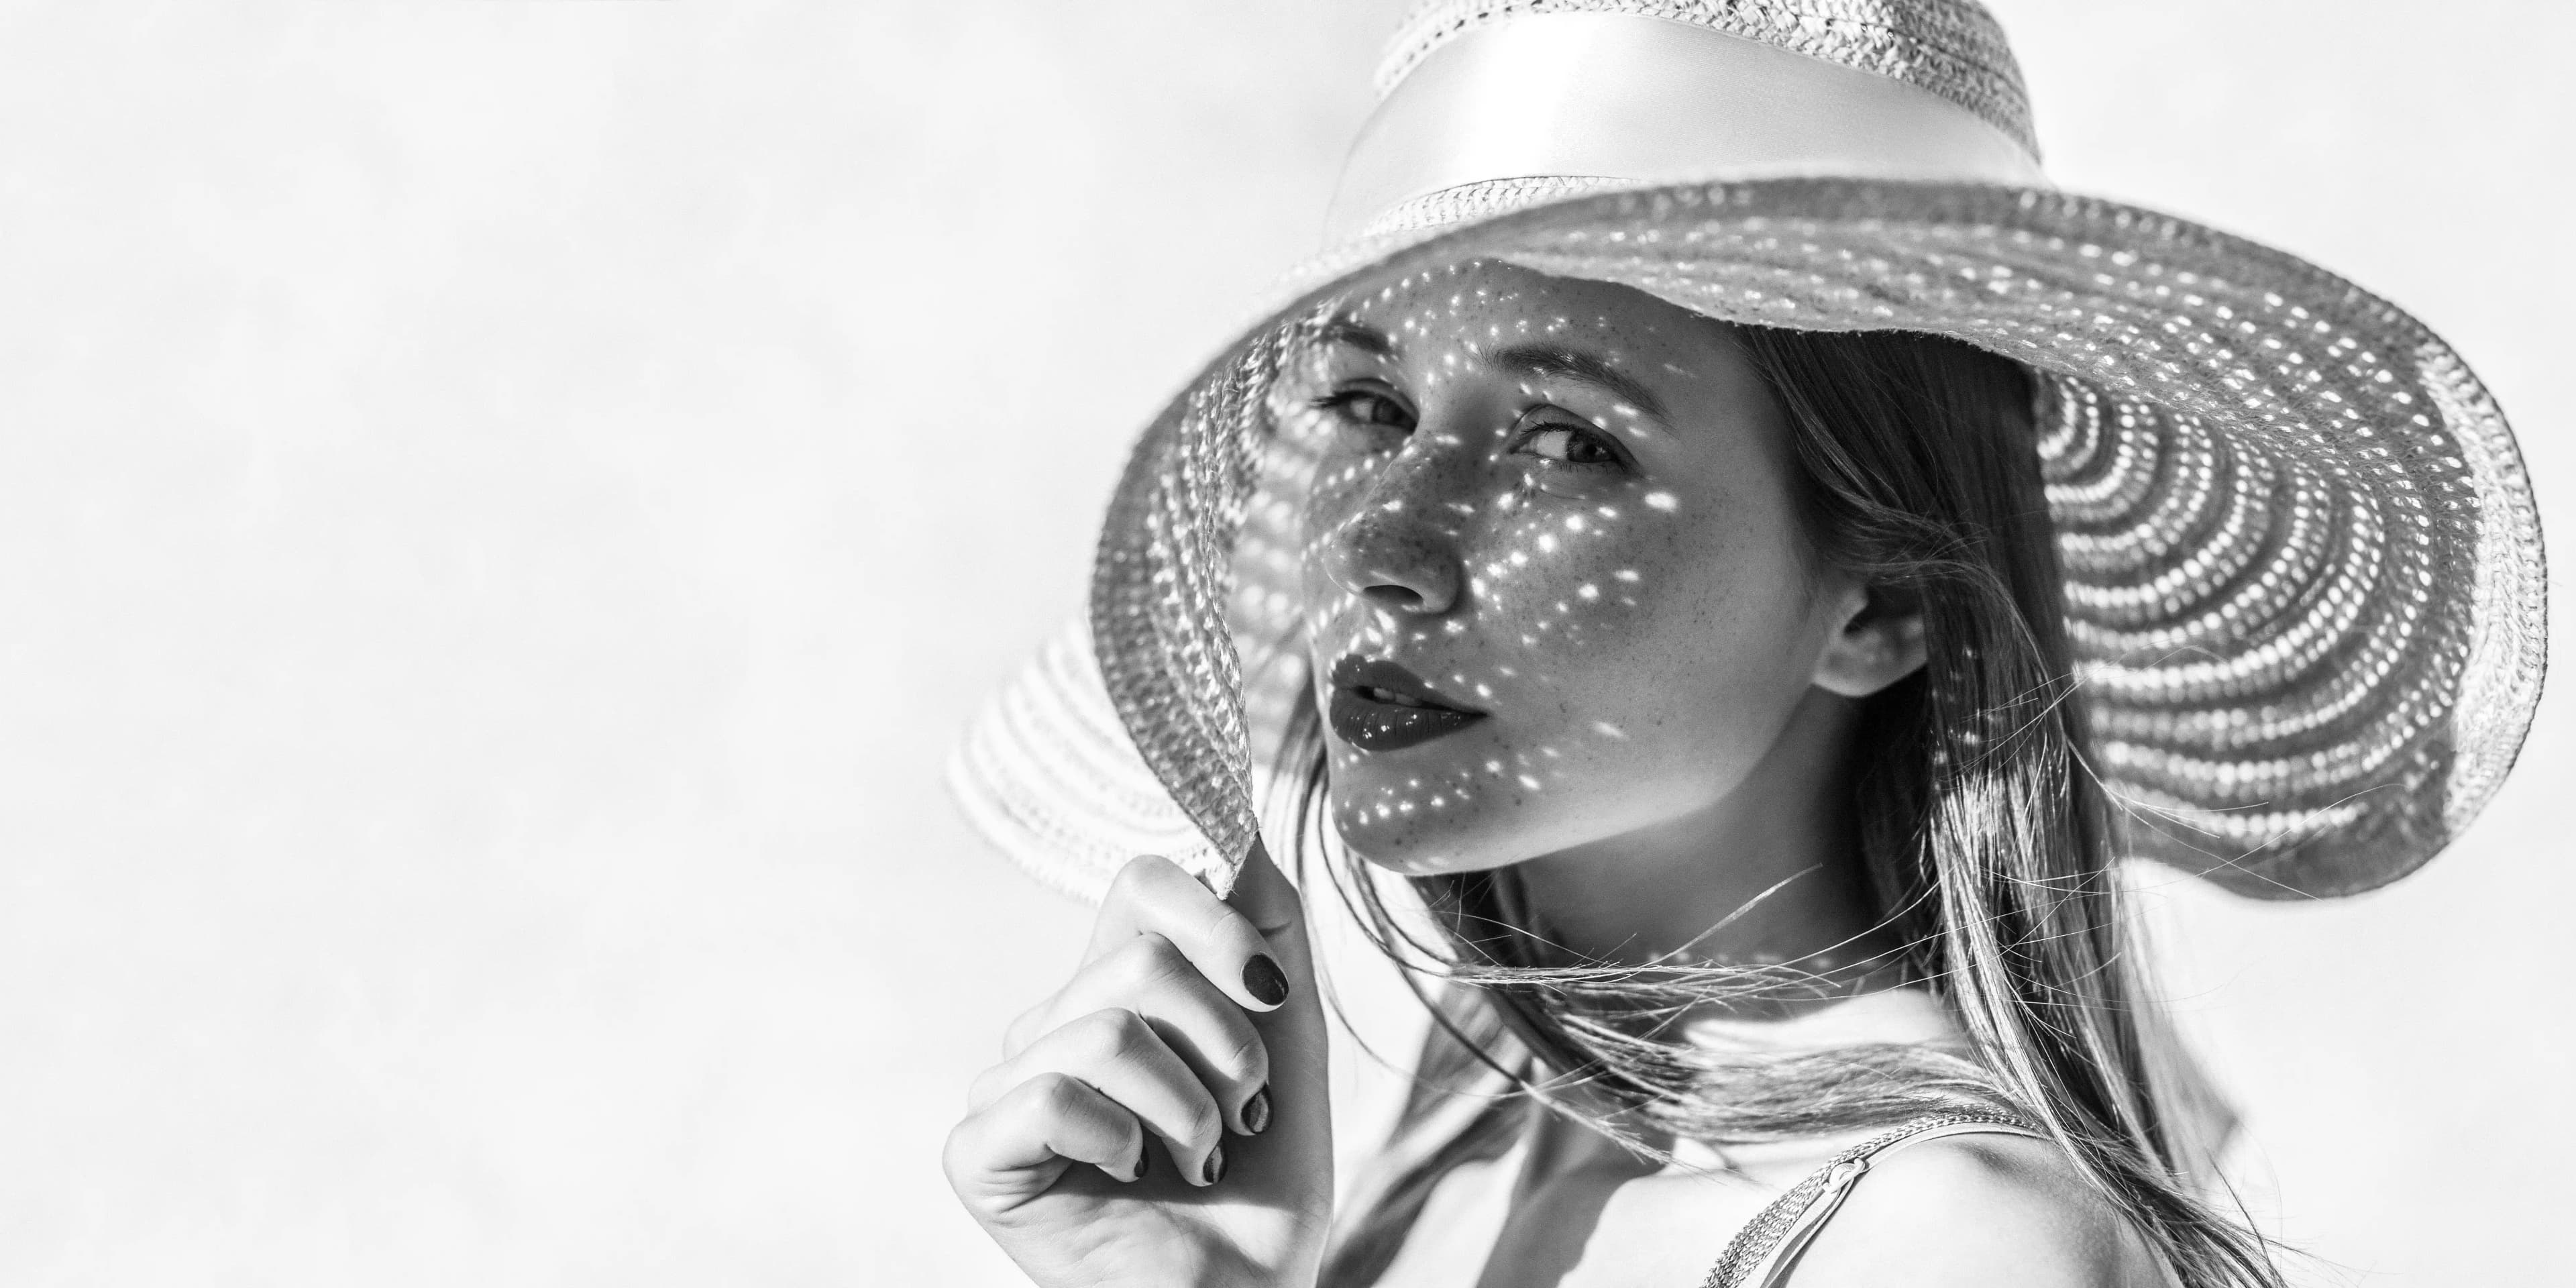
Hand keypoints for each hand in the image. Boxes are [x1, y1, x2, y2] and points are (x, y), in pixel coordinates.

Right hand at [945, 842, 1332, 1287]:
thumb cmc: (1265, 1174)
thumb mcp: (1287, 1028)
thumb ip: (1263, 918)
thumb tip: (1230, 818)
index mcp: (1114, 985)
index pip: (1142, 882)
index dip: (1217, 923)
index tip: (1269, 993)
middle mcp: (1050, 1023)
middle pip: (1140, 960)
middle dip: (1227, 1048)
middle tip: (1238, 1117)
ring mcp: (1006, 1087)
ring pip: (1108, 1029)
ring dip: (1191, 1110)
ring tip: (1197, 1159)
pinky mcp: (979, 1153)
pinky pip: (1054, 1094)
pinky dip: (1123, 1142)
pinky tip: (1128, 1179)